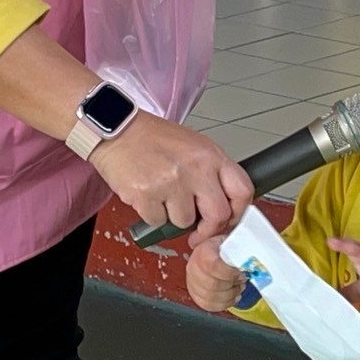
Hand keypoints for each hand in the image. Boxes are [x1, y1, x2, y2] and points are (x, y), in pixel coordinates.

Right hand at [90, 113, 251, 243]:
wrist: (117, 128)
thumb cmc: (153, 138)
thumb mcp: (194, 146)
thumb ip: (212, 173)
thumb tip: (224, 206)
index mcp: (211, 156)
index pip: (243, 190)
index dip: (238, 213)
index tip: (228, 221)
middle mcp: (195, 169)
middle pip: (218, 215)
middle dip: (207, 229)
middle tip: (197, 231)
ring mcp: (172, 183)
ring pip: (184, 222)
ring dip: (173, 217)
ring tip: (163, 196)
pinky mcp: (147, 194)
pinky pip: (157, 222)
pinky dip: (152, 215)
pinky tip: (147, 195)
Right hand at [186, 236, 246, 311]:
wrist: (217, 250)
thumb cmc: (227, 246)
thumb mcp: (233, 240)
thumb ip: (240, 245)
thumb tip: (248, 254)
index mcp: (204, 250)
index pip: (212, 265)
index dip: (230, 273)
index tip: (242, 273)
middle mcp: (194, 266)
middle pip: (212, 285)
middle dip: (232, 286)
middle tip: (242, 281)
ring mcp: (192, 281)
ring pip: (210, 297)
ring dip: (229, 295)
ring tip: (238, 288)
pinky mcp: (196, 293)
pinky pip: (208, 305)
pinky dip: (223, 303)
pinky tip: (232, 297)